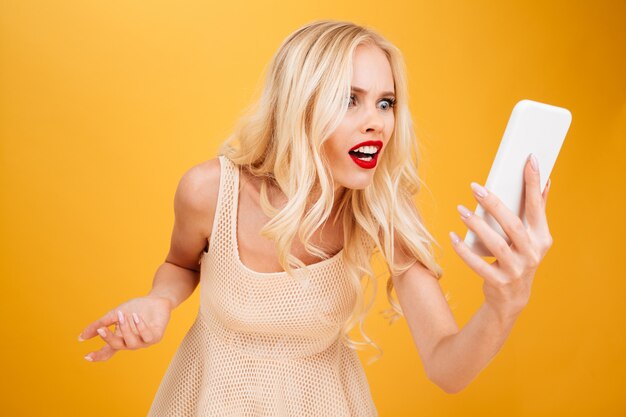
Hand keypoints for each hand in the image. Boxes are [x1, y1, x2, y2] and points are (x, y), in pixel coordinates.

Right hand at [78, 295, 171, 361]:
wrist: (155, 299)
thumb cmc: (135, 308)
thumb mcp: (114, 314)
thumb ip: (99, 324)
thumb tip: (81, 337)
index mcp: (120, 339)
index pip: (108, 351)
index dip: (98, 355)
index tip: (86, 356)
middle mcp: (131, 343)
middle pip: (117, 346)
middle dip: (109, 338)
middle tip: (102, 328)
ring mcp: (144, 342)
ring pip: (132, 342)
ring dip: (125, 329)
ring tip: (122, 315)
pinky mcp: (156, 337)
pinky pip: (147, 336)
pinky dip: (140, 327)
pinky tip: (136, 316)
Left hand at [449, 153, 552, 319]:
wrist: (512, 298)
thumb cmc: (520, 258)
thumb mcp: (532, 238)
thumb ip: (537, 210)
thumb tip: (546, 181)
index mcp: (541, 237)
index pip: (537, 206)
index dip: (533, 183)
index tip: (529, 159)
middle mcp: (532, 253)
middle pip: (512, 224)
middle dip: (494, 203)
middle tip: (474, 186)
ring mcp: (516, 269)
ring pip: (495, 244)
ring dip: (476, 225)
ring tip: (460, 209)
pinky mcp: (498, 282)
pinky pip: (478, 264)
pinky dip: (463, 250)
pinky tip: (452, 236)